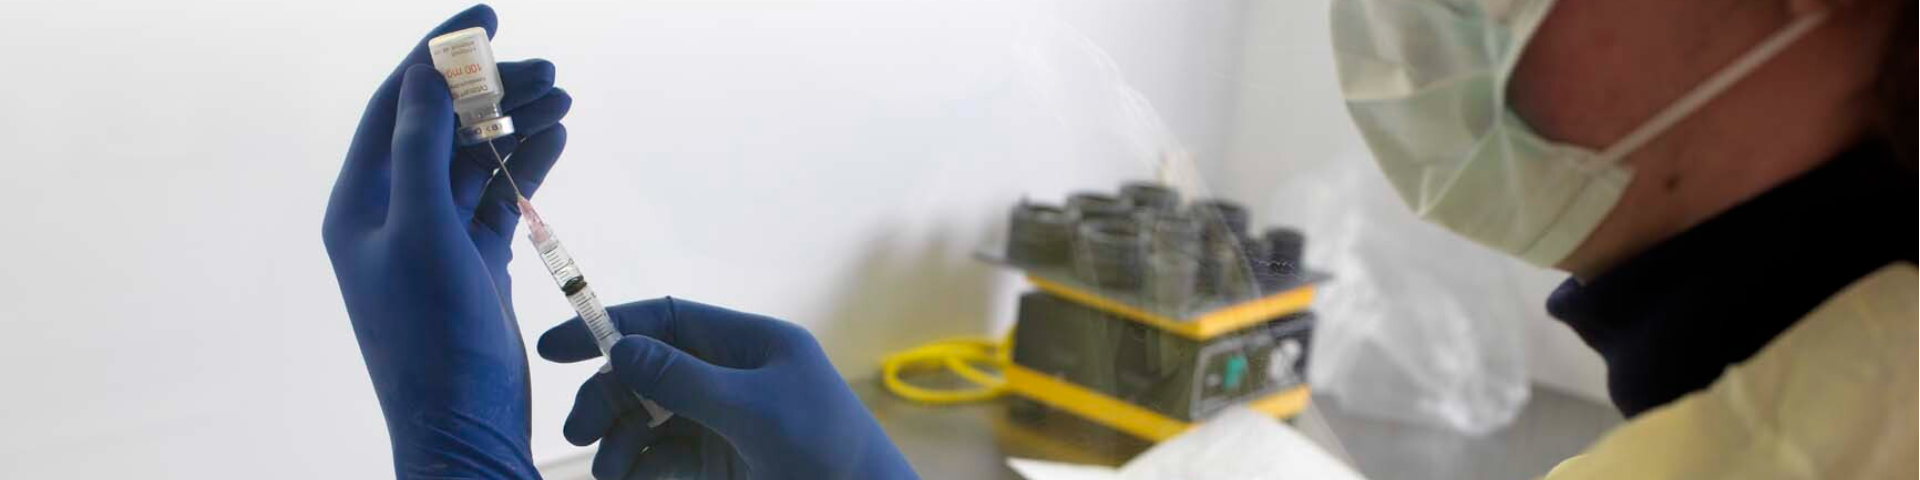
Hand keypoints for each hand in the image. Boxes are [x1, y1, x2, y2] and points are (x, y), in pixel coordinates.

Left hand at [321, 5, 572, 477]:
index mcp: (359, 202)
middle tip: (549, 69)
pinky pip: (499, 194)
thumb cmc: (431, 342)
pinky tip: (559, 136)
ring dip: (517, 122)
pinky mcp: (473, 261)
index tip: (488, 15)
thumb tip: (426, 73)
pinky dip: (528, 162)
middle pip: (441, 124)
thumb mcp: (421, 235)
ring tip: (565, 98)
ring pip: (476, 157)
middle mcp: (390, 213)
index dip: (439, 53)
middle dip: (492, 89)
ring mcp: (434, 237)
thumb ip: (419, 149)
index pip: (396, 103)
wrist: (463, 428)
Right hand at [538, 298, 918, 479]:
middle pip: (648, 374)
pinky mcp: (718, 465)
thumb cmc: (824, 449)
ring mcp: (724, 423)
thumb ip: (685, 379)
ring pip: (648, 421)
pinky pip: (662, 459)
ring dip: (619, 443)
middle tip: (579, 432)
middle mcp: (733, 378)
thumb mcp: (753, 409)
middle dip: (609, 398)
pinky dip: (638, 470)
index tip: (555, 349)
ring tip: (611, 474)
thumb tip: (621, 348)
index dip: (611, 327)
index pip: (669, 320)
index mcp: (750, 345)